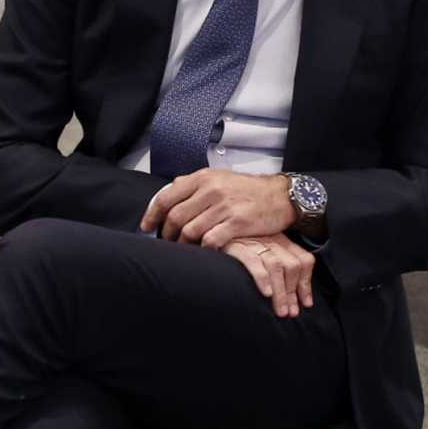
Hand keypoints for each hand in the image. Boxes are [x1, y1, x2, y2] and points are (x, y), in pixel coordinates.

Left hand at [140, 169, 295, 247]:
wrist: (281, 196)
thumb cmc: (249, 190)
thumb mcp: (220, 178)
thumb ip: (194, 184)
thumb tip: (169, 191)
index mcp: (204, 178)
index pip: (166, 197)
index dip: (151, 215)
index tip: (146, 227)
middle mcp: (212, 190)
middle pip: (175, 217)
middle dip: (167, 234)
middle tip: (168, 243)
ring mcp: (225, 206)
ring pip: (189, 230)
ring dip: (183, 244)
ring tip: (185, 249)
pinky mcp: (238, 223)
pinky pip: (211, 240)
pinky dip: (204, 248)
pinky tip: (205, 250)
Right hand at [221, 233, 314, 318]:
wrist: (210, 229)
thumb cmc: (236, 248)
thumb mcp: (261, 253)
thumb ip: (277, 267)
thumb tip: (292, 299)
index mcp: (281, 240)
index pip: (304, 260)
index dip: (306, 283)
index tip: (306, 304)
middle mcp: (271, 240)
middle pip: (292, 266)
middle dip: (293, 292)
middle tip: (291, 313)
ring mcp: (255, 242)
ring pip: (277, 266)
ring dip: (281, 292)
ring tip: (281, 311)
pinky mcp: (236, 245)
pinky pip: (253, 261)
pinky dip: (262, 278)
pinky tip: (266, 293)